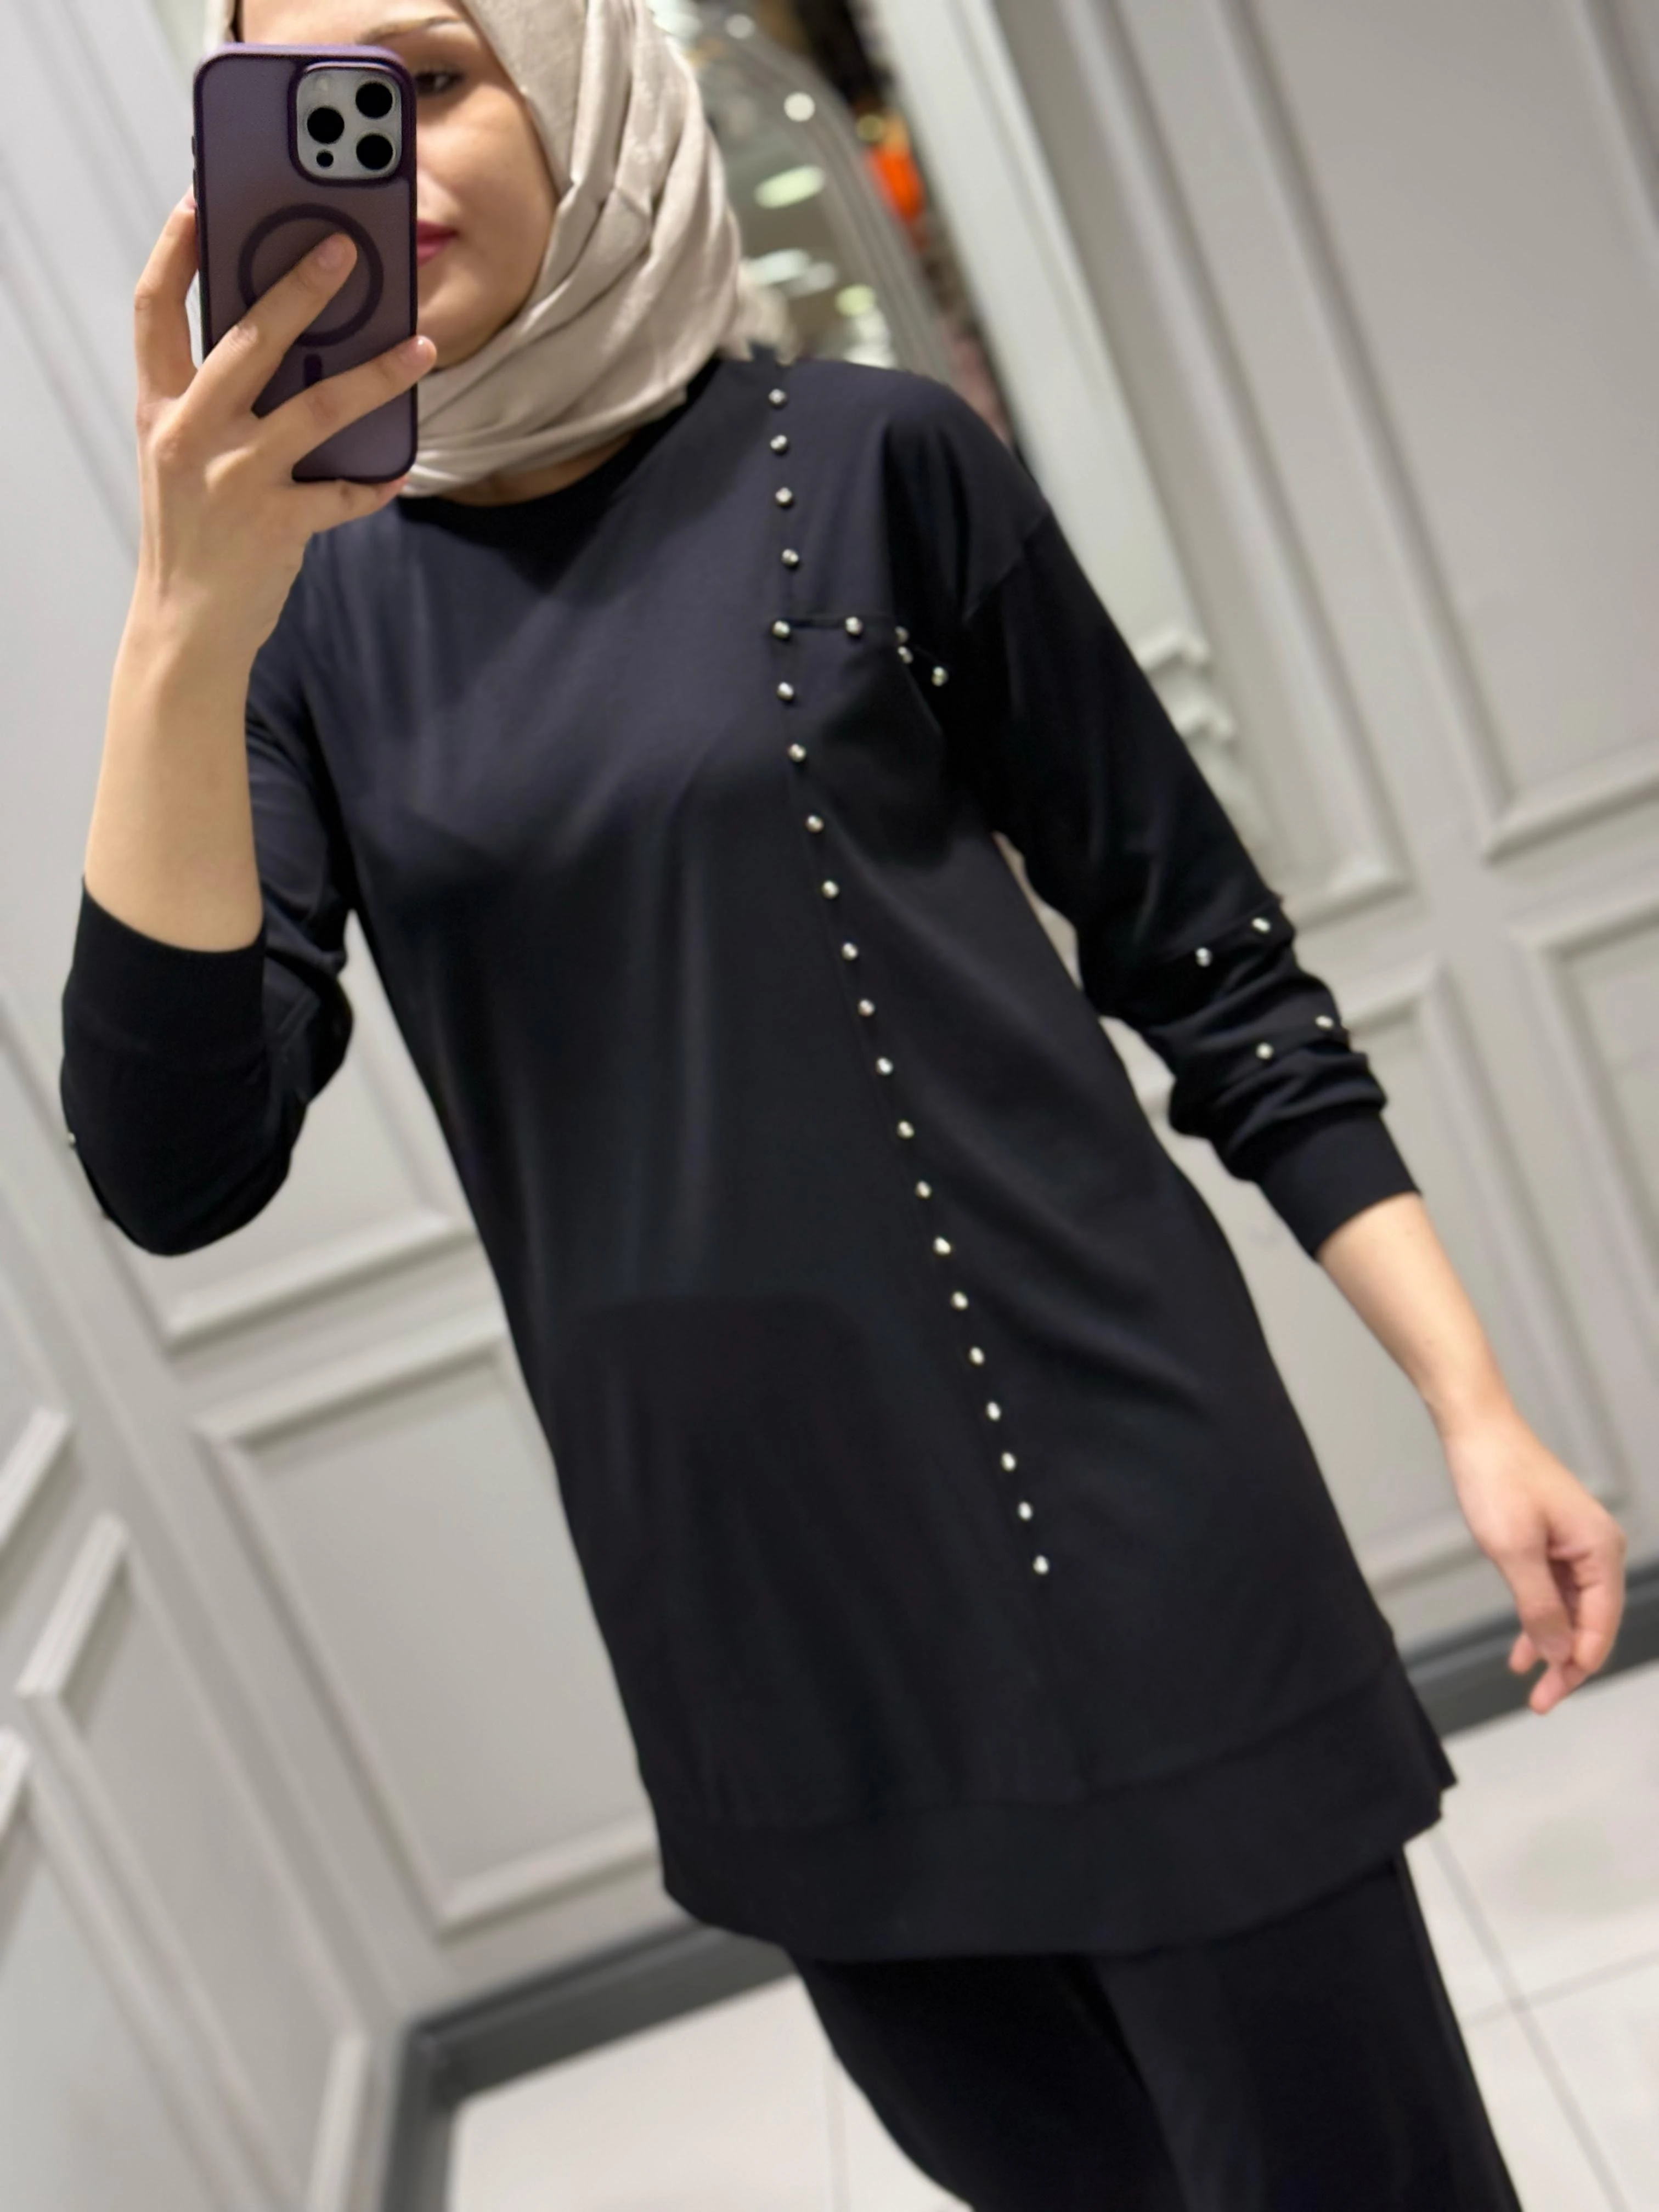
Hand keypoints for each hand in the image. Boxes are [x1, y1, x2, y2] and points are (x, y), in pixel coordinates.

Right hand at [130, 185, 435, 661]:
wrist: (185, 625)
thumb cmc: (193, 530)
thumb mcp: (182, 454)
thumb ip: (216, 400)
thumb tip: (286, 341)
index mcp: (159, 405)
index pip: (153, 306)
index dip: (176, 248)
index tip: (205, 199)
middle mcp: (189, 433)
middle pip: (246, 340)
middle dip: (299, 288)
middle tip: (347, 248)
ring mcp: (234, 477)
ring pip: (315, 408)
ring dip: (376, 376)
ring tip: (423, 349)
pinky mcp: (276, 523)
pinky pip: (343, 492)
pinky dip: (376, 481)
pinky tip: (400, 469)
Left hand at [1441, 1405, 1625, 1714]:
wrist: (1476, 1430)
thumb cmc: (1496, 1479)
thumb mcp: (1513, 1551)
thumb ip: (1540, 1606)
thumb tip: (1562, 1654)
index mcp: (1601, 1550)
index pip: (1601, 1625)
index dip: (1578, 1665)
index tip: (1551, 1696)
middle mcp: (1598, 1549)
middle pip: (1590, 1622)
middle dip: (1567, 1662)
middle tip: (1540, 1701)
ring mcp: (1576, 1544)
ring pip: (1571, 1610)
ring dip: (1552, 1644)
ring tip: (1531, 1682)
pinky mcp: (1553, 1540)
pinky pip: (1554, 1591)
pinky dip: (1540, 1618)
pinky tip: (1524, 1648)